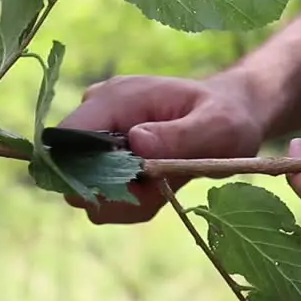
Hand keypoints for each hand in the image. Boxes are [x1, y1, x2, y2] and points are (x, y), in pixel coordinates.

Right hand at [57, 72, 264, 223]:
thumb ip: (180, 135)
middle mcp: (100, 115)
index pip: (65, 137)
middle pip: (72, 172)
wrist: (235, 116)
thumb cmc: (228, 115)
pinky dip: (134, 202)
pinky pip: (108, 195)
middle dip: (114, 193)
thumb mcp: (217, 126)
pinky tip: (163, 187)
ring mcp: (103, 136)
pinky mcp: (111, 157)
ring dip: (128, 200)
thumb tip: (136, 141)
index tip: (129, 187)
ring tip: (168, 184)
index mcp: (117, 99)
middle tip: (159, 187)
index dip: (84, 173)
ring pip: (90, 190)